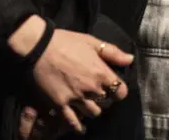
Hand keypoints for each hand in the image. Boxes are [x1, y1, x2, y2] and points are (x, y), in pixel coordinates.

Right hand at [8, 17, 131, 133]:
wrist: (38, 47)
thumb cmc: (65, 42)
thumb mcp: (91, 42)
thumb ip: (112, 52)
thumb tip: (130, 59)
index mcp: (101, 73)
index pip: (120, 92)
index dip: (119, 91)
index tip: (114, 89)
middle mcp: (91, 88)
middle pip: (106, 104)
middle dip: (104, 100)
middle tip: (98, 95)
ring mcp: (76, 98)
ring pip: (92, 113)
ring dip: (92, 110)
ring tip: (88, 105)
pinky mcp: (60, 104)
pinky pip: (72, 122)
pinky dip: (77, 126)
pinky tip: (80, 128)